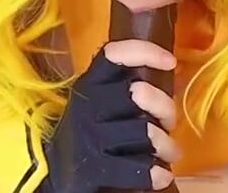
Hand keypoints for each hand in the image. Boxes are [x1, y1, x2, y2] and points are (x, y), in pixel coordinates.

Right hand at [38, 39, 181, 192]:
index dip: (145, 52)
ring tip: (169, 152)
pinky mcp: (94, 168)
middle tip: (169, 123)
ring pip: (143, 132)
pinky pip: (134, 168)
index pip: (114, 55)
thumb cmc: (90, 132)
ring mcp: (90, 137)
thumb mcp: (100, 102)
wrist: (55, 173)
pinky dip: (154, 173)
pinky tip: (161, 175)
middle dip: (165, 108)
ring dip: (166, 145)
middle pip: (139, 93)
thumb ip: (127, 86)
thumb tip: (171, 71)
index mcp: (90, 84)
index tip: (170, 62)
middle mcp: (88, 105)